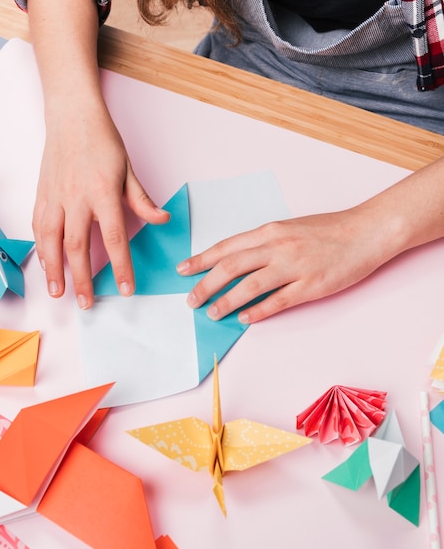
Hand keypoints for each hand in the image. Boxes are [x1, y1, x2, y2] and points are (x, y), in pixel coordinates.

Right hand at [33, 103, 168, 308]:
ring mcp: (54, 197)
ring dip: (54, 270)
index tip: (126, 289)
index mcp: (102, 192)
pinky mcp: (41, 194)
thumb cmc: (102, 140)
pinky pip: (38, 227)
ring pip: (51, 241)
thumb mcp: (128, 168)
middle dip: (83, 279)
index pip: (114, 238)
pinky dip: (41, 249)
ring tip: (58, 293)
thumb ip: (142, 198)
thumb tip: (162, 220)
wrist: (71, 115)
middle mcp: (76, 198)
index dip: (121, 267)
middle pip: (77, 247)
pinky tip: (45, 264)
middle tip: (87, 304)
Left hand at [177, 208, 387, 322]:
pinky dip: (258, 311)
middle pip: (231, 267)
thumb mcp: (288, 228)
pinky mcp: (311, 286)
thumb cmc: (327, 230)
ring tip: (211, 313)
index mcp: (270, 232)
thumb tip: (236, 261)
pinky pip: (278, 301)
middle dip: (205, 284)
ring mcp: (294, 267)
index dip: (201, 259)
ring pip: (250, 286)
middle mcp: (277, 247)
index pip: (226, 247)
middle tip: (190, 300)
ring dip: (226, 301)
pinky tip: (243, 319)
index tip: (182, 270)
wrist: (365, 232)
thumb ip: (263, 244)